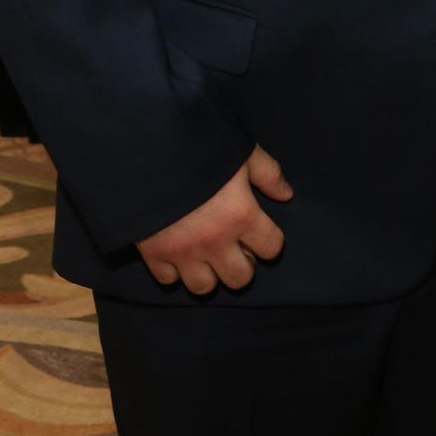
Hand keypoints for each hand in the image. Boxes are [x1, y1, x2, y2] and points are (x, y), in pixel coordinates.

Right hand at [135, 144, 291, 293]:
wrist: (149, 150)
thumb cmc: (201, 147)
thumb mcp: (242, 152)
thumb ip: (268, 174)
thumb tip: (286, 195)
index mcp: (241, 216)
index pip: (271, 247)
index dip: (269, 241)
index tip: (260, 232)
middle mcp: (215, 241)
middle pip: (239, 278)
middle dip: (242, 265)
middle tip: (235, 247)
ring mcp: (183, 252)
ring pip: (204, 288)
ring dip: (209, 273)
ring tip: (207, 254)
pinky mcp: (154, 255)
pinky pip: (169, 280)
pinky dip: (175, 270)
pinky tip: (178, 252)